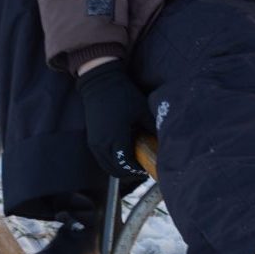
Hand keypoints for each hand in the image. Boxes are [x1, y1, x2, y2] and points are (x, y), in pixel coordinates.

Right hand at [76, 61, 147, 181]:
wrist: (100, 82)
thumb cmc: (122, 94)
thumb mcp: (142, 110)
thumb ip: (152, 127)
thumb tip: (163, 140)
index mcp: (116, 139)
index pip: (127, 165)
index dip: (138, 170)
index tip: (148, 166)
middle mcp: (103, 145)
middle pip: (116, 170)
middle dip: (129, 171)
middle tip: (142, 165)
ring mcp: (95, 143)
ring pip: (107, 166)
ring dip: (119, 167)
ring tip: (133, 159)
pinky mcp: (92, 139)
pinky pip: (101, 158)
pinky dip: (112, 160)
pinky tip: (123, 151)